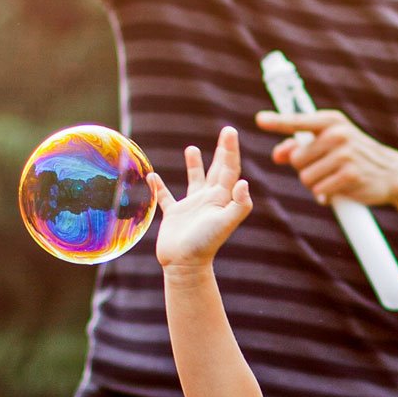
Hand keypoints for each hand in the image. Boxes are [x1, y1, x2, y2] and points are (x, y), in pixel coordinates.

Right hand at [147, 126, 254, 269]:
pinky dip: (160, 186)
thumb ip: (238, 204)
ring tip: (192, 148)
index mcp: (221, 199)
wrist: (185, 265)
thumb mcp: (224, 223)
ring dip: (195, 165)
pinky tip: (153, 177)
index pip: (229, 170)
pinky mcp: (175, 215)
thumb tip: (245, 183)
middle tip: (226, 131)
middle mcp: (208, 200)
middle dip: (222, 151)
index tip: (230, 131)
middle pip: (217, 170)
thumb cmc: (205, 245)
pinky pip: (166, 197)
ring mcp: (192, 207)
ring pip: (195, 180)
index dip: (230, 150)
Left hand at [256, 108, 397, 207]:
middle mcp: (337, 134)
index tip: (259, 119)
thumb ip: (300, 146)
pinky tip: (339, 189)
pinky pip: (319, 190)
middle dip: (305, 168)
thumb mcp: (329, 144)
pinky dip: (325, 194)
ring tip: (333, 178)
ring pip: (305, 177)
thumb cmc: (353, 156)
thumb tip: (277, 154)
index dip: (277, 122)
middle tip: (325, 168)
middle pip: (296, 159)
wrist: (391, 172)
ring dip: (314, 184)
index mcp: (331, 121)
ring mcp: (345, 154)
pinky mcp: (350, 175)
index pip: (298, 121)